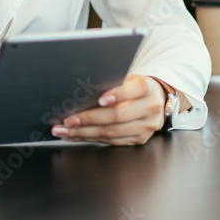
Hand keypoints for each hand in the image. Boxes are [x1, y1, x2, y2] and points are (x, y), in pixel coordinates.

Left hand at [50, 74, 165, 145]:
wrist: (154, 100)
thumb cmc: (133, 87)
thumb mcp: (128, 78)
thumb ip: (113, 82)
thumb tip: (83, 91)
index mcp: (147, 87)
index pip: (134, 90)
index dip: (117, 95)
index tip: (100, 99)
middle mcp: (150, 108)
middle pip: (118, 116)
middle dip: (89, 119)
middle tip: (68, 120)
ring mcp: (146, 127)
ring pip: (112, 132)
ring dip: (84, 133)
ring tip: (65, 131)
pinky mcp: (139, 140)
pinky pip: (111, 141)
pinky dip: (90, 139)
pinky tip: (76, 135)